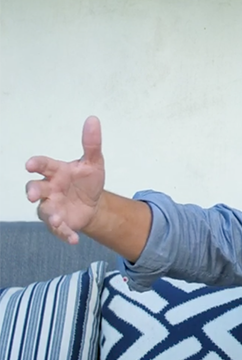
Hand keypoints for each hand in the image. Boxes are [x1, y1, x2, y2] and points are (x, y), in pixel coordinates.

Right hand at [25, 116, 105, 243]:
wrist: (94, 202)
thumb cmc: (87, 180)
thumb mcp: (94, 162)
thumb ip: (92, 143)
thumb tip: (93, 120)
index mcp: (56, 172)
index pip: (43, 165)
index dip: (36, 164)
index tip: (30, 164)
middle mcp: (49, 189)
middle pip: (35, 189)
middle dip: (32, 191)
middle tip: (34, 194)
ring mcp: (52, 206)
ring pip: (45, 211)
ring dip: (50, 216)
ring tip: (59, 220)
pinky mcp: (60, 223)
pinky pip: (60, 230)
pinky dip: (65, 235)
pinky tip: (74, 240)